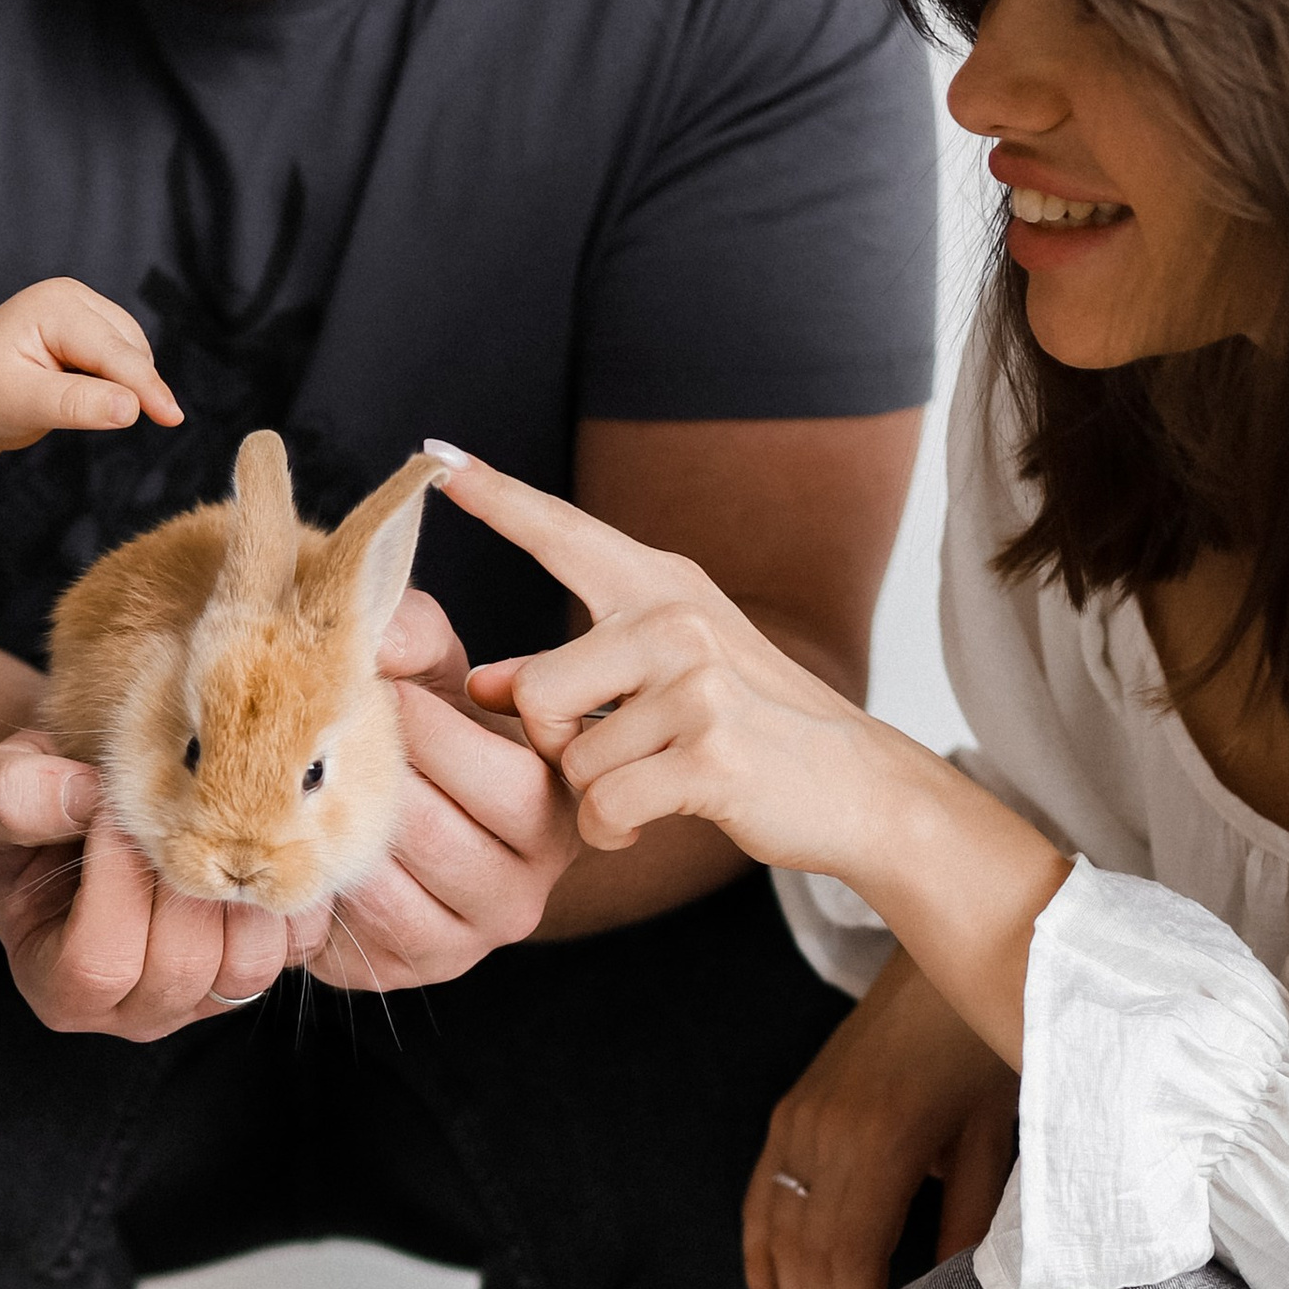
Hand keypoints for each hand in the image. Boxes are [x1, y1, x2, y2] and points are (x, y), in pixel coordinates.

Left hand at [0, 278, 182, 463]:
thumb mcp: (20, 405)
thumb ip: (76, 404)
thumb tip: (131, 408)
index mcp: (55, 305)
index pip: (115, 352)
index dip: (147, 388)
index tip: (173, 419)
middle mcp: (73, 297)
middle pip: (131, 351)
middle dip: (128, 389)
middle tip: (69, 417)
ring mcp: (82, 309)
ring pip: (134, 356)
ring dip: (122, 388)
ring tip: (64, 406)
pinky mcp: (87, 330)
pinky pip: (124, 361)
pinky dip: (116, 385)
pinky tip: (80, 397)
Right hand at [0, 729, 331, 1036]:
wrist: (94, 807)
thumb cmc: (40, 804)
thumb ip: (10, 794)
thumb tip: (80, 798)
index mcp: (59, 985)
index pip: (96, 963)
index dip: (112, 881)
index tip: (111, 807)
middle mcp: (134, 1009)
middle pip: (178, 967)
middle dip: (182, 876)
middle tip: (174, 803)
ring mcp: (202, 997)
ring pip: (245, 964)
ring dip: (238, 883)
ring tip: (213, 818)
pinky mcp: (256, 967)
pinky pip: (297, 945)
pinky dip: (290, 889)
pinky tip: (263, 835)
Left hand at [307, 584, 579, 991]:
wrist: (384, 811)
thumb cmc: (424, 729)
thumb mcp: (432, 668)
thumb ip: (415, 633)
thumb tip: (381, 641)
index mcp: (557, 810)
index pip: (507, 781)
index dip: (433, 732)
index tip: (381, 690)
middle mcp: (530, 887)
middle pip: (440, 838)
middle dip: (371, 783)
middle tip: (323, 741)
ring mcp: (471, 939)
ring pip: (393, 893)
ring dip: (338, 840)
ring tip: (304, 790)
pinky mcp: (411, 971)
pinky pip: (357, 935)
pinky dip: (321, 889)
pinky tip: (300, 846)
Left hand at [439, 449, 1071, 1068]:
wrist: (853, 785)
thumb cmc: (746, 732)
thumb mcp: (656, 688)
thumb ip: (571, 679)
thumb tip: (485, 685)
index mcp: (660, 587)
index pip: (562, 532)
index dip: (496, 497)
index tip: (436, 458)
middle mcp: (676, 617)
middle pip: (537, 691)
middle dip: (552, 748)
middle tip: (606, 757)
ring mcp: (698, 680)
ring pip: (571, 760)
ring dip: (594, 796)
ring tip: (648, 787)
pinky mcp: (711, 749)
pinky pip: (605, 805)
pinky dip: (615, 830)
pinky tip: (651, 819)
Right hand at [745, 955, 1017, 1288]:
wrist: (961, 937)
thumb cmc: (991, 1036)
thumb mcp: (998, 1130)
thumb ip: (973, 1217)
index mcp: (881, 1141)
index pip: (846, 1259)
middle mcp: (825, 1132)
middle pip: (804, 1253)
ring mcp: (801, 1116)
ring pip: (778, 1228)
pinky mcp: (796, 1105)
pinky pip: (762, 1190)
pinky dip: (758, 1248)